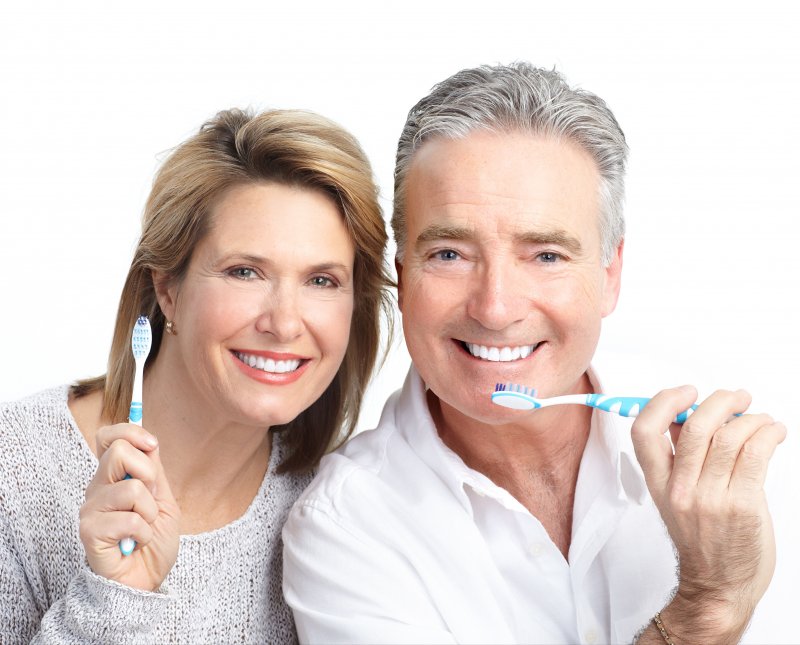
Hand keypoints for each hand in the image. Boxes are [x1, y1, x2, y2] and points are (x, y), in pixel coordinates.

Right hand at [79, 423, 180, 590]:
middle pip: (118, 451)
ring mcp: (91, 509)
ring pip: (131, 488)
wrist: (145, 581)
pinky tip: (135, 543)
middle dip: (149, 474)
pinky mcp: (90, 531)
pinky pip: (130, 519)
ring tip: (143, 529)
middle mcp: (97, 488)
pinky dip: (144, 533)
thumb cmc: (153, 541)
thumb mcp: (163, 499)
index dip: (130, 432)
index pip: (108, 437)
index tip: (152, 445)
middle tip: (150, 502)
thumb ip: (154, 471)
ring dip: (149, 512)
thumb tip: (149, 441)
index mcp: (114, 477)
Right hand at [631, 387, 785, 643]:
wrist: (720, 586)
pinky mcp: (743, 506)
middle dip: (721, 400)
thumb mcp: (678, 496)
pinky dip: (769, 434)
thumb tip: (689, 415)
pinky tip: (773, 432)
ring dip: (751, 417)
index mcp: (659, 483)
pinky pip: (757, 455)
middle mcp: (681, 490)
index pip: (645, 431)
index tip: (687, 392)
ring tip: (761, 418)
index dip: (664, 402)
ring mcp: (712, 499)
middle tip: (736, 397)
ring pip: (730, 437)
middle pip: (696, 426)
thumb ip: (680, 456)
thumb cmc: (703, 540)